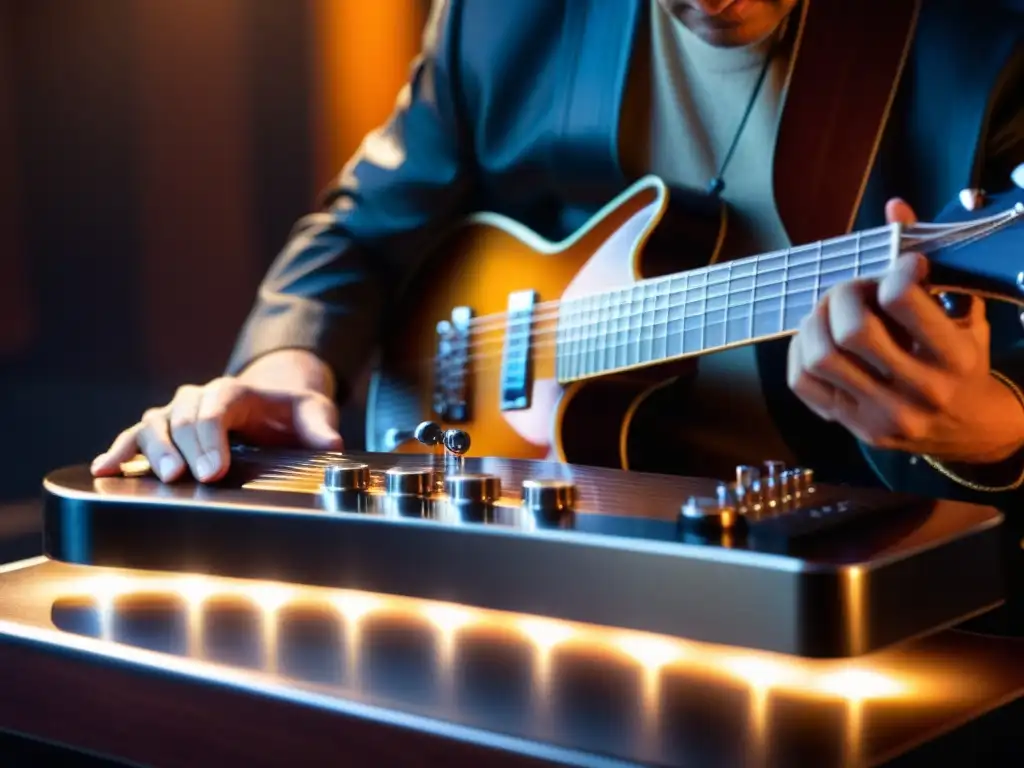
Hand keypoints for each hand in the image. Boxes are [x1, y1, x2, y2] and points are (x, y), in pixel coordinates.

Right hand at [90, 350, 342, 482]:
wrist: (274, 406)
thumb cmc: (292, 412)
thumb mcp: (314, 413)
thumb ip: (322, 428)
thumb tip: (333, 446)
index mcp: (236, 391)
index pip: (217, 406)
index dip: (212, 437)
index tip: (216, 470)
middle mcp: (200, 397)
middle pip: (183, 417)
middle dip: (186, 449)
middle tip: (191, 479)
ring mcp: (178, 413)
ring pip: (154, 424)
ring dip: (154, 451)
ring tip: (162, 478)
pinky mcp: (165, 432)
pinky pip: (135, 437)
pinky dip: (119, 450)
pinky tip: (104, 468)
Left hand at [787, 198, 1023, 463]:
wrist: (970, 430)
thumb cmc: (965, 363)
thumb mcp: (962, 313)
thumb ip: (929, 261)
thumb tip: (894, 207)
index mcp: (954, 358)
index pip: (900, 301)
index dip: (892, 271)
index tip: (902, 267)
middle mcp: (919, 391)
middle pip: (851, 331)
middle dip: (843, 296)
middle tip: (853, 289)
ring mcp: (882, 414)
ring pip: (819, 358)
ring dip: (815, 322)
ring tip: (830, 311)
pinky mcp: (853, 427)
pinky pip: (802, 382)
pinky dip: (800, 351)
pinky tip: (818, 340)